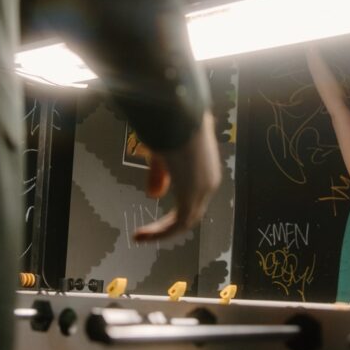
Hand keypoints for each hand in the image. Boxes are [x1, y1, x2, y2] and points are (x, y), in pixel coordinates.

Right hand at [134, 111, 220, 240]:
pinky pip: (177, 224)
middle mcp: (208, 182)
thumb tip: (155, 196)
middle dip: (166, 226)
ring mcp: (202, 190)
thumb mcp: (163, 153)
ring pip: (184, 222)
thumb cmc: (170, 124)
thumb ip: (160, 175)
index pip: (194, 198)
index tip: (154, 214)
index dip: (174, 210)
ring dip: (161, 232)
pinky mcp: (191, 195)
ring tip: (140, 236)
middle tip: (145, 233)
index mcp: (205, 170)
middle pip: (190, 214)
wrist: (179, 112)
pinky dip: (159, 232)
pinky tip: (142, 234)